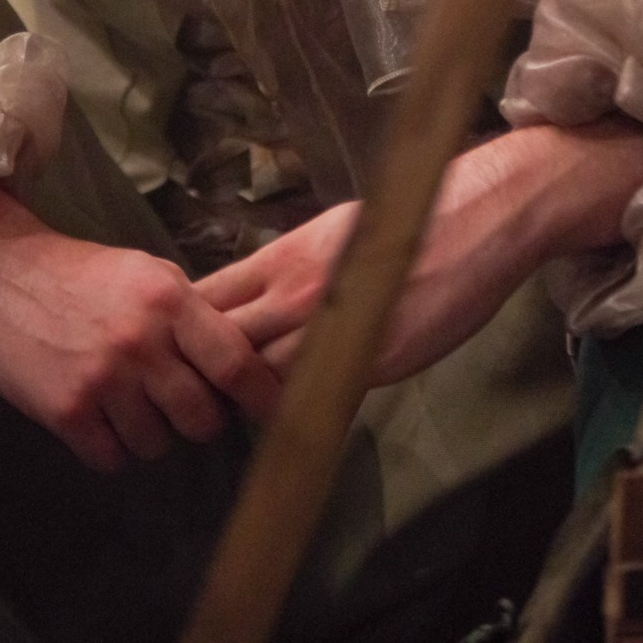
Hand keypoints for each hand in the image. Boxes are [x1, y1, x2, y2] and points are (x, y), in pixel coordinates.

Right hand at [0, 185, 281, 472]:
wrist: (3, 272)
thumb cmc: (87, 274)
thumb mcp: (149, 274)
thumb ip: (193, 315)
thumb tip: (243, 363)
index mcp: (170, 300)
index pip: (234, 362)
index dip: (261, 395)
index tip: (275, 414)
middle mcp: (141, 341)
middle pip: (200, 417)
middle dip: (198, 422)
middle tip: (183, 408)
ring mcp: (101, 378)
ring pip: (156, 444)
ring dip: (151, 436)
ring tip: (133, 407)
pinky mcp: (64, 409)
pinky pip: (111, 457)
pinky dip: (112, 448)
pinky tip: (101, 420)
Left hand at [197, 120, 642, 384]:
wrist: (477, 219)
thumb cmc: (409, 220)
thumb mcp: (337, 235)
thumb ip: (295, 269)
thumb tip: (261, 294)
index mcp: (285, 256)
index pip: (209, 298)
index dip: (183, 329)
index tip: (166, 351)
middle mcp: (297, 291)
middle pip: (221, 343)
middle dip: (197, 372)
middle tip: (181, 401)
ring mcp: (332, 329)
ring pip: (260, 377)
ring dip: (241, 398)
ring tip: (222, 420)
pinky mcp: (370, 362)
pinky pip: (315, 395)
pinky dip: (292, 411)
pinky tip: (284, 423)